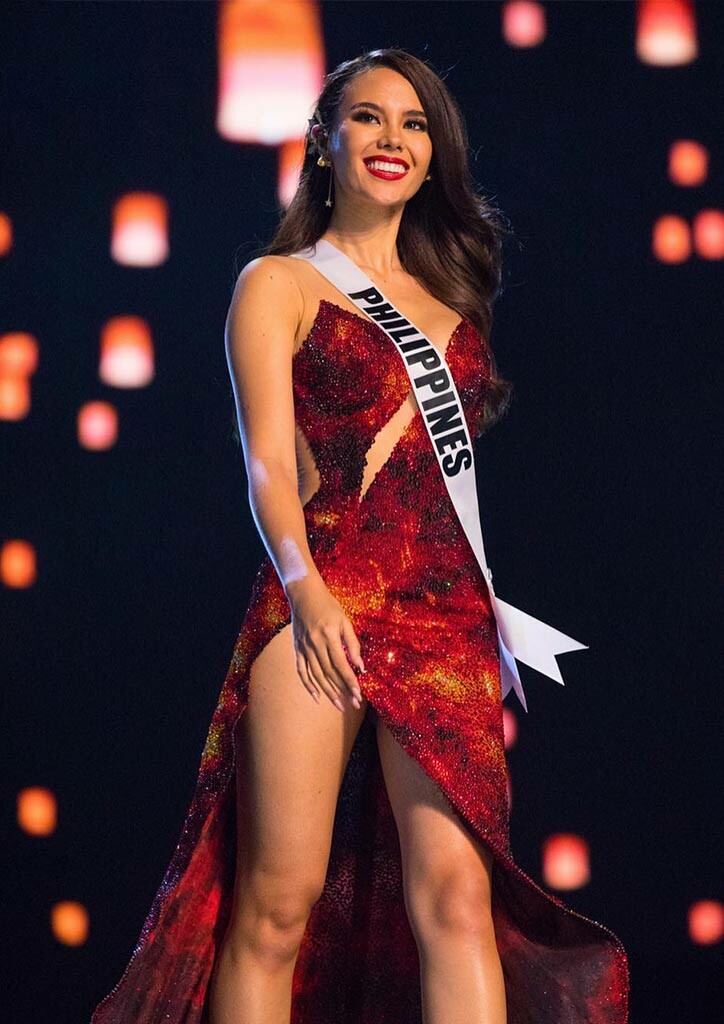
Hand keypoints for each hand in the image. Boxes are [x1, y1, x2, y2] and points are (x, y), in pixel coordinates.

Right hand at [286, 574, 365, 711]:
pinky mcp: (297, 649)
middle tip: (353, 704)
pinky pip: (301, 671)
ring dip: (328, 692)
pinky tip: (316, 697)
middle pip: (329, 673)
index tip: (358, 694)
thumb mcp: (344, 621)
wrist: (304, 595)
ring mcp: (304, 648)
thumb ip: (352, 643)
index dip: (350, 681)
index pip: (341, 664)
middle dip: (342, 690)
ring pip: (316, 675)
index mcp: (329, 636)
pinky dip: (308, 685)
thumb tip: (360, 666)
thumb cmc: (329, 606)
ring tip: (339, 705)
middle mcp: (315, 644)